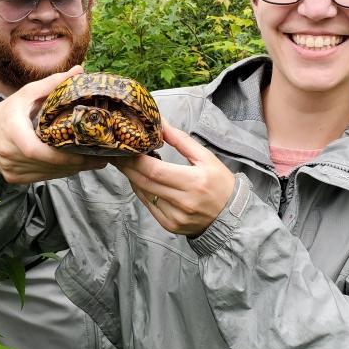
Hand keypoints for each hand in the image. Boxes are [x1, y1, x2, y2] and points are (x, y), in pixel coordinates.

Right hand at [0, 66, 108, 182]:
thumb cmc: (9, 111)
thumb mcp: (27, 94)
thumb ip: (52, 84)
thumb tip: (79, 71)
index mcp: (12, 131)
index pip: (35, 150)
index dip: (59, 156)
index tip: (84, 153)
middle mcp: (8, 153)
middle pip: (46, 164)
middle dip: (75, 163)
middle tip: (101, 158)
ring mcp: (10, 169)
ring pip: (47, 174)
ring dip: (71, 170)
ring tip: (95, 162)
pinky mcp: (14, 178)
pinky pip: (42, 178)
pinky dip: (59, 173)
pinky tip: (75, 166)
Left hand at [114, 121, 234, 236]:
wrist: (232, 217)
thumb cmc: (220, 183)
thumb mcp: (206, 157)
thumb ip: (181, 141)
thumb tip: (160, 123)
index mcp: (194, 182)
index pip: (155, 170)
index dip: (136, 159)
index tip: (125, 147)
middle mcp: (183, 201)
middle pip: (145, 181)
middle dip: (127, 166)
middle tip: (117, 153)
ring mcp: (175, 216)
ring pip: (144, 194)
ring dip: (132, 177)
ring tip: (126, 164)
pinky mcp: (170, 225)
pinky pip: (149, 206)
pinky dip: (142, 191)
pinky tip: (140, 180)